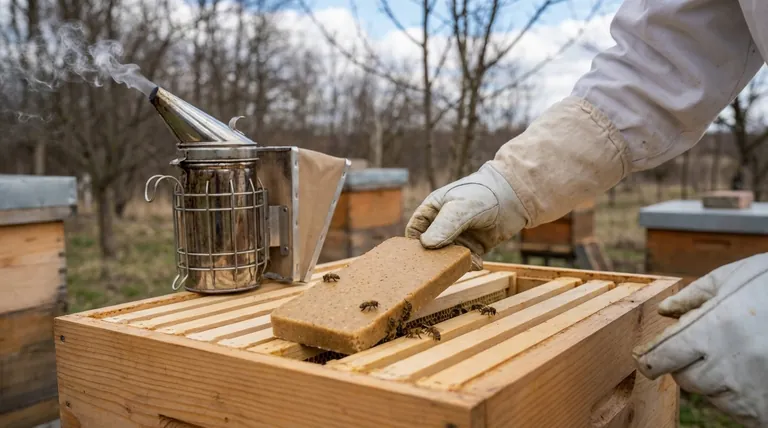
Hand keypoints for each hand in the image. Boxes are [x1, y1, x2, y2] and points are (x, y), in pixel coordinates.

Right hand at [405, 163, 527, 269]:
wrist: (514, 196)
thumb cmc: (483, 193)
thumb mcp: (460, 208)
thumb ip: (444, 226)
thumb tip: (426, 245)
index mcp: (432, 210)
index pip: (415, 231)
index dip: (415, 244)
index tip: (421, 256)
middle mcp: (443, 225)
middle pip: (431, 248)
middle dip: (436, 258)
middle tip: (442, 266)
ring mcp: (458, 236)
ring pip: (448, 256)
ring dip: (454, 262)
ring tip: (465, 261)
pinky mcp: (473, 246)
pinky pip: (465, 260)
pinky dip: (469, 264)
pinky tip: (477, 262)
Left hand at [632, 253, 767, 426]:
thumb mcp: (732, 279)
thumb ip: (693, 296)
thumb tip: (664, 311)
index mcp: (713, 330)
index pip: (659, 358)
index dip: (648, 358)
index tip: (644, 356)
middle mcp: (728, 365)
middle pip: (683, 378)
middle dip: (687, 362)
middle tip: (708, 345)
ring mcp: (749, 391)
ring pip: (710, 393)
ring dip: (715, 378)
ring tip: (740, 352)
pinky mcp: (764, 410)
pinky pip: (736, 409)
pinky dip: (738, 393)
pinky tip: (752, 370)